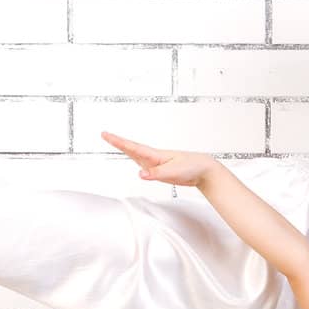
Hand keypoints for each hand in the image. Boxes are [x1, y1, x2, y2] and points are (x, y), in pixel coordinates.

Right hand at [101, 130, 217, 188]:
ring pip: (137, 155)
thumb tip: (140, 174)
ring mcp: (157, 164)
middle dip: (118, 142)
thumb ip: (156, 173)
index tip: (106, 135)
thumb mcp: (173, 172)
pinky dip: (136, 160)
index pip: (133, 147)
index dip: (118, 142)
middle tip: (104, 134)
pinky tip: (134, 162)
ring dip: (125, 149)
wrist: (203, 169)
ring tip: (113, 141)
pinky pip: (144, 164)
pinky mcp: (161, 170)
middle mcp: (154, 157)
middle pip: (132, 148)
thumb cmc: (191, 167)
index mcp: (155, 155)